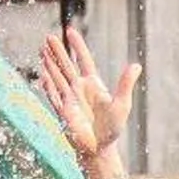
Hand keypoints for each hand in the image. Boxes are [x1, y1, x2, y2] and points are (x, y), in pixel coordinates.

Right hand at [37, 26, 138, 163]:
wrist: (99, 148)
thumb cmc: (112, 128)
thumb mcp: (122, 104)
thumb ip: (125, 84)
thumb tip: (136, 65)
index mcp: (93, 84)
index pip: (83, 60)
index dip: (77, 45)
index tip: (70, 30)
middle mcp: (79, 89)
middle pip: (66, 65)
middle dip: (58, 51)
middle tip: (48, 36)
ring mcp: (69, 99)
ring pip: (57, 77)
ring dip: (49, 64)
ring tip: (41, 49)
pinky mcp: (62, 111)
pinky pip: (53, 96)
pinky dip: (48, 85)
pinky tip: (42, 75)